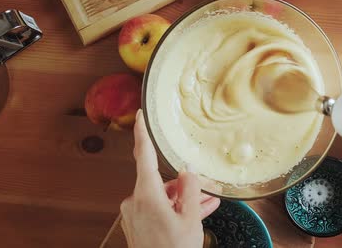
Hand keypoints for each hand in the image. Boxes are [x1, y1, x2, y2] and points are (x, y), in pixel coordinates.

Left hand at [120, 110, 219, 247]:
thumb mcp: (190, 219)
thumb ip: (190, 190)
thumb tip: (187, 170)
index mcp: (146, 195)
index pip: (142, 156)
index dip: (141, 133)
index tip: (139, 116)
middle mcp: (135, 201)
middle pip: (161, 182)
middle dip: (184, 186)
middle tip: (206, 191)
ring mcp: (134, 214)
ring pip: (162, 197)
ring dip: (182, 200)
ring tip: (207, 205)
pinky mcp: (137, 225)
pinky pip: (157, 209)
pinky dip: (174, 209)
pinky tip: (194, 213)